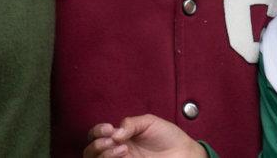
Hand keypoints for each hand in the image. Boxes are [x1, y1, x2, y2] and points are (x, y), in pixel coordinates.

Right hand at [83, 116, 204, 157]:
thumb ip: (131, 124)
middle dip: (97, 144)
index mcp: (120, 137)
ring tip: (123, 149)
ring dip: (104, 154)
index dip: (97, 131)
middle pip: (90, 152)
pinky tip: (124, 155)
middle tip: (114, 140)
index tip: (110, 128)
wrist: (185, 153)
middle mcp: (117, 152)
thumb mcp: (149, 122)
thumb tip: (115, 133)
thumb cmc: (168, 137)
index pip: (95, 135)